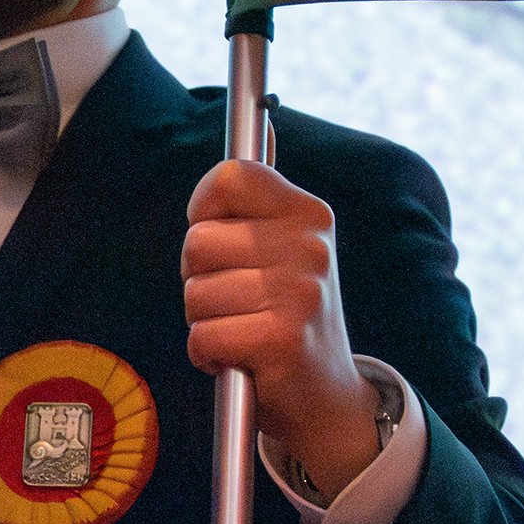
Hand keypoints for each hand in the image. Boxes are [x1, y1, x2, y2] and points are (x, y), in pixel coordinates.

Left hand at [182, 159, 381, 499]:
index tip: (215, 236)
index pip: (231, 177)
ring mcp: (300, 292)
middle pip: (197, 241)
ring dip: (204, 322)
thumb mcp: (281, 254)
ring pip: (194, 294)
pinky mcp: (283, 338)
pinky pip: (202, 336)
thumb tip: (258, 123)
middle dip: (198, 280)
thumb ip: (255, 207)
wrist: (328, 400)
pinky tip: (241, 359)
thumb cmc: (285, 320)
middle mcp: (309, 246)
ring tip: (243, 332)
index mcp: (308, 215)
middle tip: (236, 303)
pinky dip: (208, 355)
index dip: (204, 208)